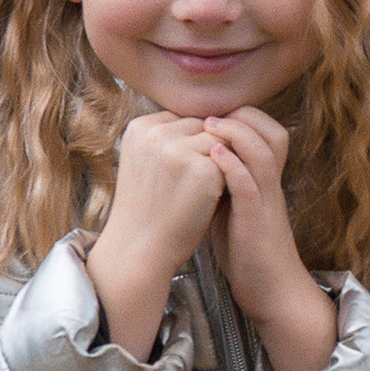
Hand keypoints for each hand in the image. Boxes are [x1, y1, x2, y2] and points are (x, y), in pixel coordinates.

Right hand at [85, 113, 224, 359]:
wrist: (141, 249)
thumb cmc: (148, 208)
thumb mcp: (147, 163)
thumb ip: (169, 139)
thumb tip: (209, 123)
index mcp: (139, 127)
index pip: (184, 121)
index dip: (190, 148)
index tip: (180, 175)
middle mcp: (156, 133)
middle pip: (203, 128)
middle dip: (206, 154)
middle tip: (193, 185)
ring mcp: (178, 149)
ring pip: (220, 144)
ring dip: (218, 166)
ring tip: (201, 192)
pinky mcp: (202, 168)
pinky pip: (230, 163)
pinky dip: (225, 181)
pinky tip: (209, 199)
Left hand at [203, 107, 336, 370]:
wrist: (271, 292)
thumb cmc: (247, 252)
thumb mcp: (232, 209)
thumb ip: (219, 183)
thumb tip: (188, 160)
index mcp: (264, 181)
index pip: (265, 132)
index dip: (241, 117)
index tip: (209, 116)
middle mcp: (270, 185)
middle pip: (271, 132)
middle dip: (242, 116)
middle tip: (210, 114)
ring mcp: (267, 201)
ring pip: (262, 152)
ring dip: (235, 133)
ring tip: (210, 125)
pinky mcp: (259, 220)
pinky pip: (251, 184)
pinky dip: (233, 165)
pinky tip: (214, 155)